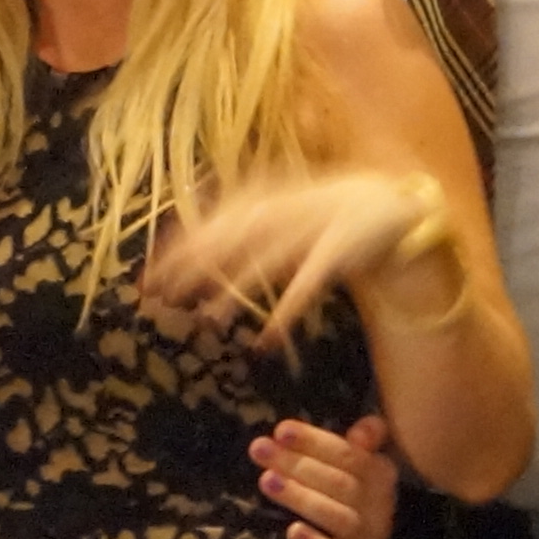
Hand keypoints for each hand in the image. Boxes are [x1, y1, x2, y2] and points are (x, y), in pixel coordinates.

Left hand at [143, 172, 443, 349]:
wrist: (392, 203)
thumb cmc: (327, 210)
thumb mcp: (282, 207)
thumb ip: (243, 225)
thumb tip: (189, 245)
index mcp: (266, 198)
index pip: (211, 221)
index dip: (176, 248)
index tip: (145, 277)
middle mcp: (284, 209)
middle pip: (227, 240)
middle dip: (191, 268)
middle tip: (159, 299)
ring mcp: (312, 228)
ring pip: (262, 262)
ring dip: (231, 292)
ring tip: (204, 322)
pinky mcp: (339, 251)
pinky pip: (307, 284)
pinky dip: (285, 311)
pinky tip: (264, 339)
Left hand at [261, 414, 403, 538]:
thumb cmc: (358, 492)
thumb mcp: (365, 463)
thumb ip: (366, 439)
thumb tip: (362, 429)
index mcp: (379, 471)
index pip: (347, 453)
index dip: (313, 441)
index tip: (281, 430)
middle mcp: (377, 502)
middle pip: (336, 482)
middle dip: (295, 463)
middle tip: (259, 449)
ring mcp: (364, 534)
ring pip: (333, 515)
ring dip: (298, 497)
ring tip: (266, 480)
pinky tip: (292, 532)